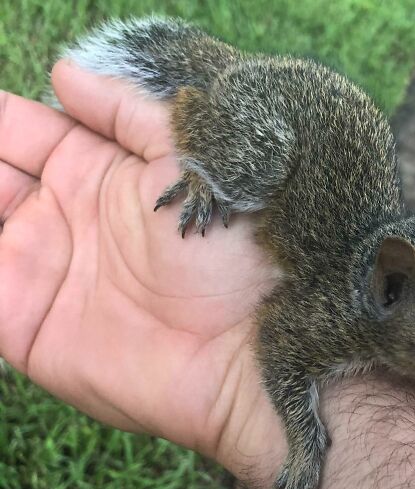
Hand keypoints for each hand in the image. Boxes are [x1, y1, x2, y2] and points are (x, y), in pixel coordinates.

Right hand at [0, 60, 285, 480]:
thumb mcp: (189, 159)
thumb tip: (66, 74)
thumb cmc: (233, 249)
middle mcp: (65, 221)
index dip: (0, 118)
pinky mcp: (23, 326)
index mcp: (99, 177)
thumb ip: (130, 114)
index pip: (27, 134)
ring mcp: (42, 272)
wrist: (246, 343)